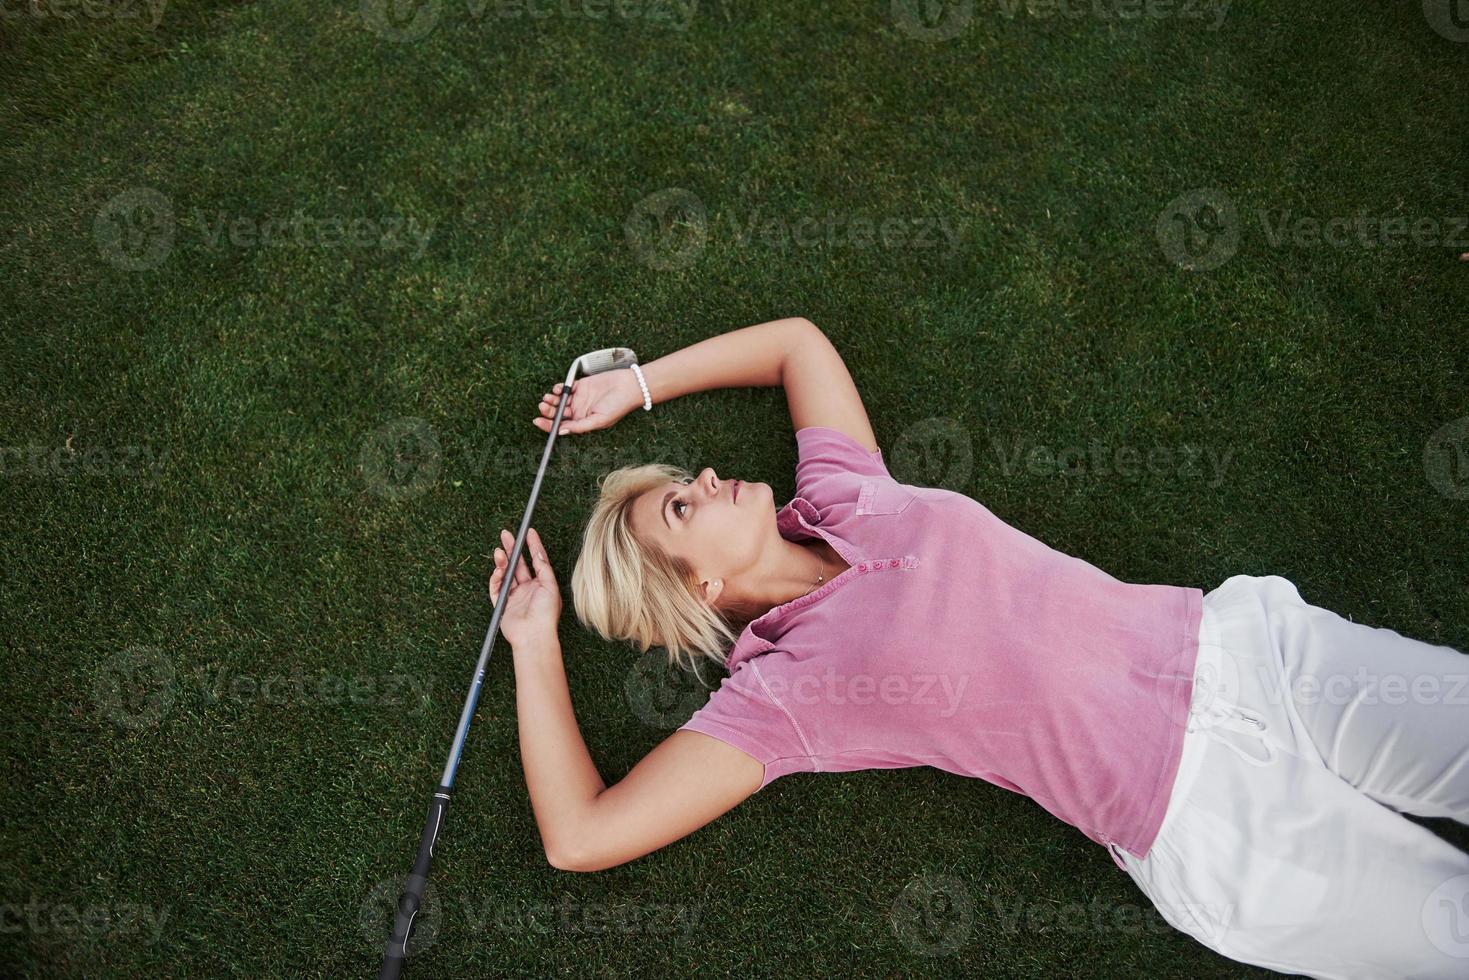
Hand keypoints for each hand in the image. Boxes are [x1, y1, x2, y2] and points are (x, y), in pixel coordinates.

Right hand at [488, 527, 562, 649]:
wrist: (534, 636)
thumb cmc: (546, 614)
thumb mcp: (551, 586)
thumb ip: (543, 568)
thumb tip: (537, 552)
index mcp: (542, 584)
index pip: (537, 560)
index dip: (533, 545)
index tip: (529, 532)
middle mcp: (528, 588)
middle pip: (518, 564)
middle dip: (512, 549)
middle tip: (506, 534)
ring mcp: (515, 596)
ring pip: (506, 574)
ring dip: (502, 561)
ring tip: (499, 551)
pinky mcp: (502, 604)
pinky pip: (496, 588)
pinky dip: (495, 578)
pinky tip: (498, 571)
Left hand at [532, 368, 642, 435]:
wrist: (628, 386)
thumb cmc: (619, 406)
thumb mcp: (599, 420)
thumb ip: (580, 426)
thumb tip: (561, 432)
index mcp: (582, 422)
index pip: (560, 426)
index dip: (547, 425)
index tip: (537, 421)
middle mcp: (578, 411)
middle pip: (557, 413)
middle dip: (547, 411)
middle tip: (543, 406)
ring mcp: (579, 398)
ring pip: (558, 400)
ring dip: (551, 400)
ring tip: (548, 398)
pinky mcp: (580, 385)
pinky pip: (565, 388)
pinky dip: (559, 389)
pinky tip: (558, 389)